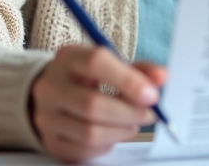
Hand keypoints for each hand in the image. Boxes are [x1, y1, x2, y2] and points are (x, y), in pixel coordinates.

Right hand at [29, 44, 165, 162]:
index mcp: (68, 58)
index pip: (96, 62)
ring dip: (122, 130)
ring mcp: (47, 116)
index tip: (151, 94)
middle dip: (130, 113)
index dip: (128, 80)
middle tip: (150, 114)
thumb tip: (160, 78)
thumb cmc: (87, 78)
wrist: (51, 95)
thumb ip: (138, 70)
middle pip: (93, 104)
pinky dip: (108, 143)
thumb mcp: (110, 65)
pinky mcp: (52, 142)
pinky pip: (86, 149)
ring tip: (133, 123)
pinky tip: (113, 132)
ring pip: (90, 132)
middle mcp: (51, 86)